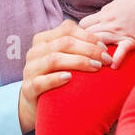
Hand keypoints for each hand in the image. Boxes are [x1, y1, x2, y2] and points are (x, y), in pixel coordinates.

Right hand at [17, 19, 113, 133]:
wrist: (37, 104)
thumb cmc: (57, 77)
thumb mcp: (65, 59)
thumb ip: (78, 48)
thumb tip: (105, 45)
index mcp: (44, 39)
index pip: (67, 29)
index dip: (88, 37)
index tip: (105, 48)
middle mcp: (35, 51)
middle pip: (64, 43)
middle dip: (89, 49)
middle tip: (106, 60)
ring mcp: (29, 69)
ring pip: (54, 59)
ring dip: (78, 62)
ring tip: (95, 67)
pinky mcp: (28, 88)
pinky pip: (41, 81)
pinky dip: (55, 78)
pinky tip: (69, 78)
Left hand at [80, 0, 134, 68]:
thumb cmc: (131, 3)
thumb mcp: (112, 5)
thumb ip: (102, 15)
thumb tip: (93, 23)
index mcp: (103, 15)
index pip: (83, 25)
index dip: (81, 31)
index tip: (82, 37)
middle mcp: (108, 24)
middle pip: (88, 35)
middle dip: (84, 43)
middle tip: (84, 50)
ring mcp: (119, 33)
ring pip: (100, 43)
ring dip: (95, 52)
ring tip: (93, 59)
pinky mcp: (130, 40)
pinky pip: (122, 51)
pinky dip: (117, 59)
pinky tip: (113, 66)